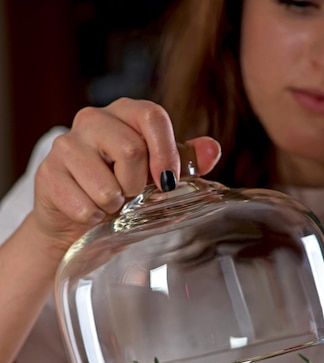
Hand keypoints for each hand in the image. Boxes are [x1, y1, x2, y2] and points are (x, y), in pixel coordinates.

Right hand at [32, 98, 221, 253]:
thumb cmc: (121, 193)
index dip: (165, 152)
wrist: (77, 224)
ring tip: (109, 204)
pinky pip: (83, 204)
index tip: (168, 182)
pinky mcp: (48, 174)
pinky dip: (93, 218)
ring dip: (114, 205)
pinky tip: (89, 213)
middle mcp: (92, 120)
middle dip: (137, 185)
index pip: (151, 115)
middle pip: (131, 149)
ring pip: (105, 183)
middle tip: (131, 195)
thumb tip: (213, 149)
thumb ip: (183, 161)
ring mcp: (66, 145)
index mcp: (124, 114)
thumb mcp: (156, 177)